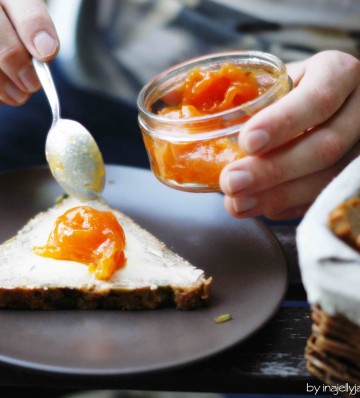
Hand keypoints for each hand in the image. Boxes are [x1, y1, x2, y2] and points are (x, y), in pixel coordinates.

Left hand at [220, 50, 359, 219]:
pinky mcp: (354, 174)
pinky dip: (291, 206)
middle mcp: (358, 108)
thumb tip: (171, 102)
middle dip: (273, 170)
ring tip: (236, 204)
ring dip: (277, 195)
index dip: (282, 123)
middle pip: (324, 146)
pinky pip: (326, 197)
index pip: (317, 98)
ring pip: (327, 178)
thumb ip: (233, 90)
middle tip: (231, 182)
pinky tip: (262, 208)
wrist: (323, 107)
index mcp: (338, 73)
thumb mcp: (271, 79)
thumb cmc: (288, 92)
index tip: (246, 142)